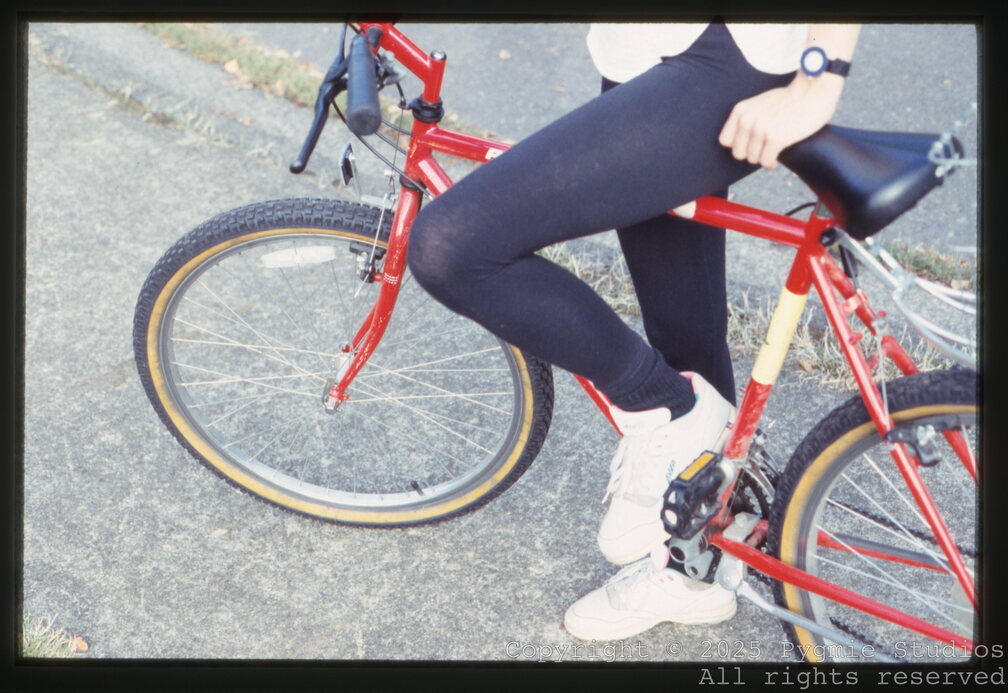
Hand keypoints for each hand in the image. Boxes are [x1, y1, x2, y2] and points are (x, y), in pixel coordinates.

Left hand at [718, 75, 844, 169]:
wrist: (814, 91)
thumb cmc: (789, 99)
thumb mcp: (759, 103)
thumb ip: (747, 118)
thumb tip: (740, 141)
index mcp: (741, 110)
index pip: (725, 140)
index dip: (737, 145)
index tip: (749, 144)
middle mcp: (747, 119)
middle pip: (738, 154)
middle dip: (750, 154)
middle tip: (762, 150)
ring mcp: (761, 129)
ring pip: (753, 159)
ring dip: (763, 158)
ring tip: (771, 152)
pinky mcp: (776, 139)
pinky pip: (766, 162)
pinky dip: (770, 163)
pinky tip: (776, 159)